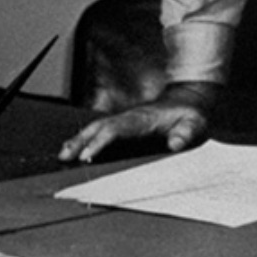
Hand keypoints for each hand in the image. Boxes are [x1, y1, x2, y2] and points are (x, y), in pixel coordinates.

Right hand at [58, 82, 218, 162]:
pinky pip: (101, 129)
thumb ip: (186, 132)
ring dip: (79, 138)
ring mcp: (126, 119)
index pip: (117, 129)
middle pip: (100, 126)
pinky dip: (86, 137)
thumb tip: (176, 143)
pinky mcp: (125, 123)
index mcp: (143, 119)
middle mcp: (130, 117)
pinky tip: (75, 147)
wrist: (189, 100)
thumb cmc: (190, 114)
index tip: (87, 155)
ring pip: (97, 126)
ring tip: (63, 154)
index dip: (101, 141)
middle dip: (81, 140)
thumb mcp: (193, 123)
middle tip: (65, 156)